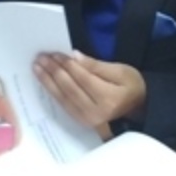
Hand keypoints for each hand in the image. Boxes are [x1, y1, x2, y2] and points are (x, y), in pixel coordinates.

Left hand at [32, 51, 147, 131]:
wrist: (138, 107)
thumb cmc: (132, 85)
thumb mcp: (119, 70)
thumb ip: (96, 65)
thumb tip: (74, 56)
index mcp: (108, 98)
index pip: (82, 78)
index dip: (68, 65)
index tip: (55, 54)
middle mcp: (96, 112)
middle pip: (70, 89)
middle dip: (54, 72)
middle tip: (41, 58)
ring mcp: (87, 119)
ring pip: (63, 98)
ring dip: (48, 82)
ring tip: (37, 67)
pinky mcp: (81, 121)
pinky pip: (63, 105)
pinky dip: (53, 92)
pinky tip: (45, 82)